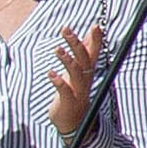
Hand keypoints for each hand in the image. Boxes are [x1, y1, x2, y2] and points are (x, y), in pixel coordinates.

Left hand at [44, 25, 101, 139]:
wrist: (74, 122)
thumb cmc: (75, 92)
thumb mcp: (81, 70)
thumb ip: (85, 52)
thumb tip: (91, 34)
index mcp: (88, 71)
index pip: (93, 52)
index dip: (95, 39)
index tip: (96, 25)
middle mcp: (85, 79)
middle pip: (84, 59)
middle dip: (76, 43)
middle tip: (66, 29)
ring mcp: (78, 90)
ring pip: (76, 73)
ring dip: (67, 60)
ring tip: (58, 49)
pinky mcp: (69, 101)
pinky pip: (65, 90)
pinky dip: (59, 81)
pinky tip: (50, 74)